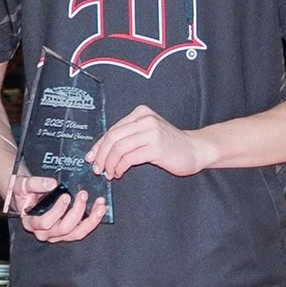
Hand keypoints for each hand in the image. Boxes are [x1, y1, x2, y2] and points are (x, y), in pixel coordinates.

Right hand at [3, 169, 106, 241]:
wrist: (28, 197)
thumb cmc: (24, 193)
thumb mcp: (23, 185)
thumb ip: (35, 183)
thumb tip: (52, 184)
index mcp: (31, 223)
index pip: (44, 223)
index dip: (57, 211)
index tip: (66, 196)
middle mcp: (45, 232)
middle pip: (64, 229)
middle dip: (77, 212)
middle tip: (83, 195)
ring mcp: (58, 234)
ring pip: (76, 233)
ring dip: (91, 220)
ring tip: (100, 205)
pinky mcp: (68, 232)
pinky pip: (83, 230)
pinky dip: (93, 220)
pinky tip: (100, 208)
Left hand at [87, 104, 205, 179]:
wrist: (195, 149)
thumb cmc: (169, 145)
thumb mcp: (147, 134)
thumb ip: (127, 137)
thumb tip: (99, 151)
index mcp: (140, 113)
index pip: (112, 129)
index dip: (98, 145)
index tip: (91, 158)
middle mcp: (145, 119)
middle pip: (112, 138)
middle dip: (100, 155)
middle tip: (97, 169)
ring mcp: (151, 132)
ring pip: (118, 148)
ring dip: (109, 164)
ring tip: (109, 173)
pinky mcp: (156, 147)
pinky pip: (129, 158)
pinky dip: (119, 168)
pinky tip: (119, 173)